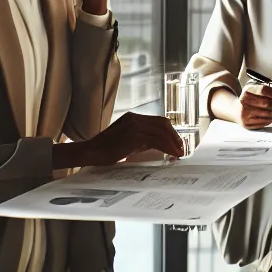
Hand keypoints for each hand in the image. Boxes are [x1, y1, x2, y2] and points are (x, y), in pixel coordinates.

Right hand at [55, 112, 183, 167]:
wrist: (89, 152)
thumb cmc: (104, 149)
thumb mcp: (124, 139)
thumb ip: (139, 139)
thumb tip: (157, 145)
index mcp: (132, 117)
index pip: (157, 121)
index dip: (169, 131)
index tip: (176, 142)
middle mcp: (134, 119)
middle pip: (163, 124)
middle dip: (174, 136)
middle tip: (181, 148)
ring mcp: (135, 126)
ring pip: (162, 132)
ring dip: (173, 143)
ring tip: (179, 153)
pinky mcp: (135, 136)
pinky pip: (157, 141)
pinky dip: (167, 147)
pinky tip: (171, 154)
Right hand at [236, 81, 271, 128]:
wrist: (235, 110)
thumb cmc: (251, 99)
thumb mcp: (259, 90)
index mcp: (248, 90)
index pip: (264, 90)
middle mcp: (244, 101)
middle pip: (267, 103)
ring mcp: (244, 113)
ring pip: (267, 114)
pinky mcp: (246, 123)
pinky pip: (264, 122)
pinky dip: (271, 119)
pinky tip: (270, 116)